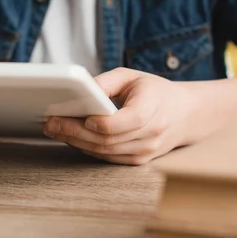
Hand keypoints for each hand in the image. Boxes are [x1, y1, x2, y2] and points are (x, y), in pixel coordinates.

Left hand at [43, 68, 206, 165]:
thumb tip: (78, 92)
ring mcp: (145, 152)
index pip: (124, 122)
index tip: (78, 116)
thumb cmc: (154, 91)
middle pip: (107, 139)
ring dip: (75, 142)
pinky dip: (86, 149)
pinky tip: (70, 138)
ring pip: (104, 152)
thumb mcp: (131, 76)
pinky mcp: (138, 161)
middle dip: (74, 132)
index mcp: (152, 108)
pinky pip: (107, 158)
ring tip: (54, 130)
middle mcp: (151, 134)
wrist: (185, 114)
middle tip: (50, 123)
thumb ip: (105, 82)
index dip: (100, 123)